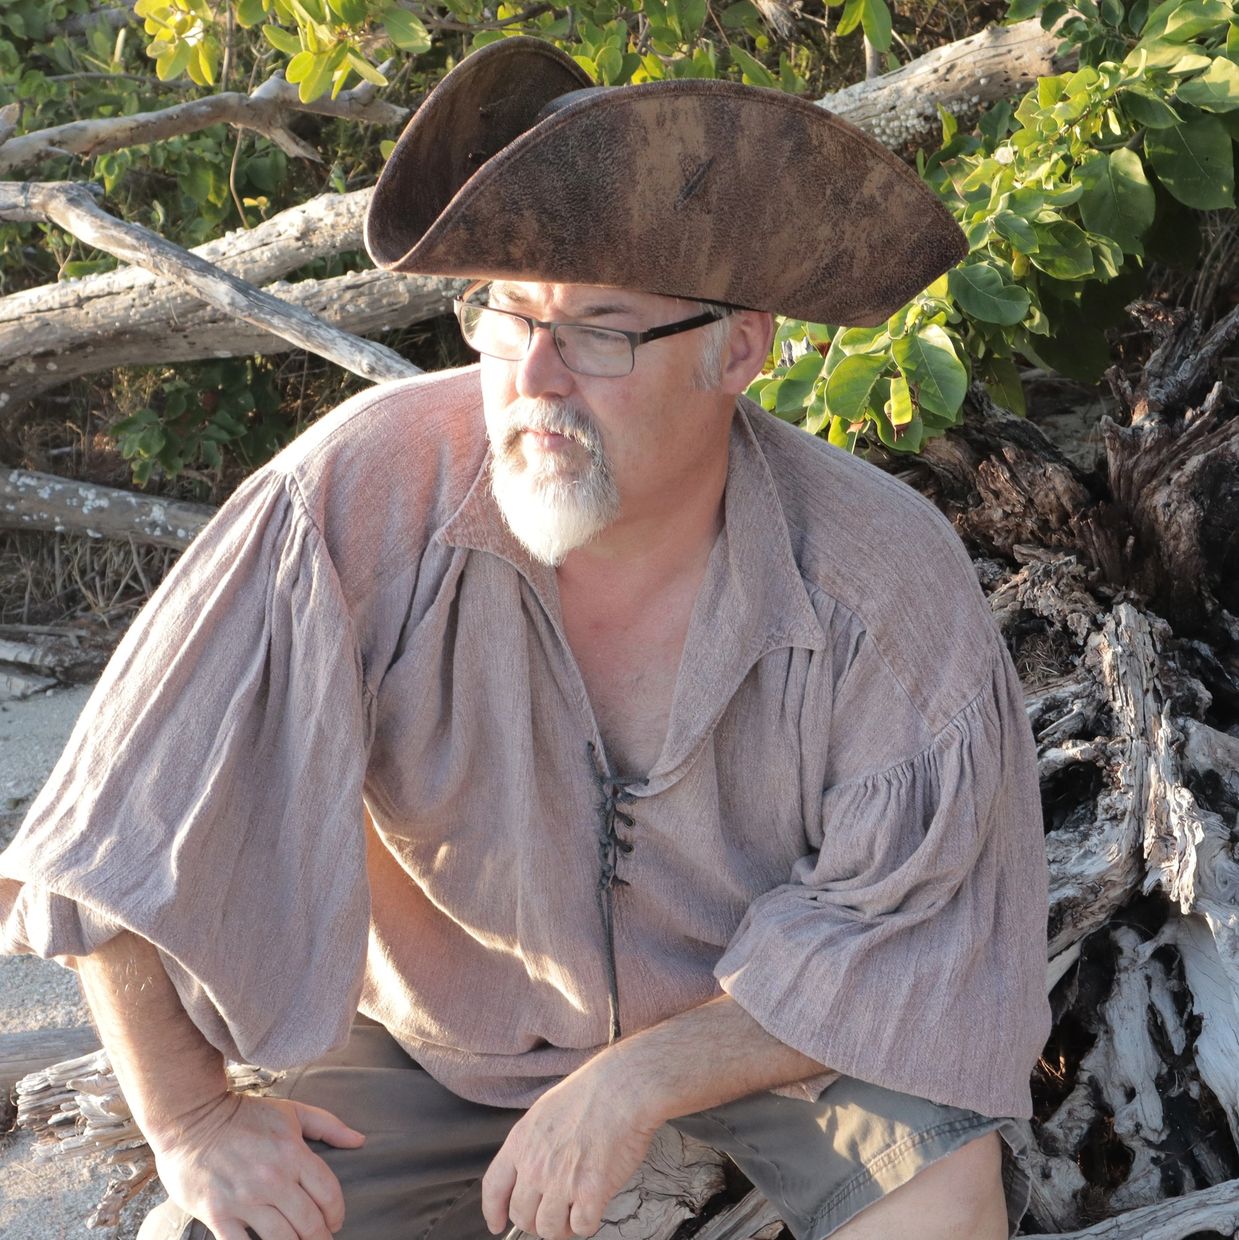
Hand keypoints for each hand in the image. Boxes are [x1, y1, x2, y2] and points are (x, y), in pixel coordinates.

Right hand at [151, 1091, 365, 1239]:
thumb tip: (360, 1140)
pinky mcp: (218, 1215)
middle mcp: (273, 1179)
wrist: (191, 1119)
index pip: (328, 1194)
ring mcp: (244, 1200)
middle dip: (321, 1237)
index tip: (336, 1221)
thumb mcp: (291, 1112)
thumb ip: (329, 1125)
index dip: (337, 1213)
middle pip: (309, 1222)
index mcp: (293, 1153)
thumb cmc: (245, 1115)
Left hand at [481, 1063, 661, 1239]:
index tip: (497, 1223)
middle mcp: (535, 1167)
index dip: (493, 1211)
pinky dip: (587, 1223)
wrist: (620, 1089)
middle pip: (522, 1216)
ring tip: (574, 1211)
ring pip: (549, 1229)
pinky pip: (581, 1228)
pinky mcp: (590, 1194)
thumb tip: (532, 1169)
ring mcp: (561, 1183)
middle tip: (552, 1212)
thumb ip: (532, 1144)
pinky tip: (593, 1206)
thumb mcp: (544, 1111)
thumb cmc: (589, 1093)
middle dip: (535, 1221)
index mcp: (520, 1143)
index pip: (494, 1188)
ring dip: (562, 1226)